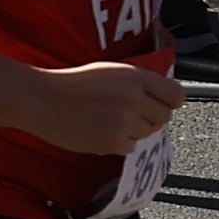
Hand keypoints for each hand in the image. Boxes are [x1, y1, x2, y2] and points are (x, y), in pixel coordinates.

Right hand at [19, 56, 181, 157]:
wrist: (42, 99)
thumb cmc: (71, 84)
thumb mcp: (109, 71)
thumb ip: (136, 83)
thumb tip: (159, 99)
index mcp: (134, 76)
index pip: (176, 94)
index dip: (170, 101)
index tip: (161, 104)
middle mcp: (135, 97)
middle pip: (164, 116)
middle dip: (150, 117)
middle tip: (128, 115)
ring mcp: (125, 121)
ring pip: (146, 133)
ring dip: (131, 130)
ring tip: (106, 120)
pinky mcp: (114, 141)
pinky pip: (130, 147)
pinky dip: (118, 143)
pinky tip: (99, 131)